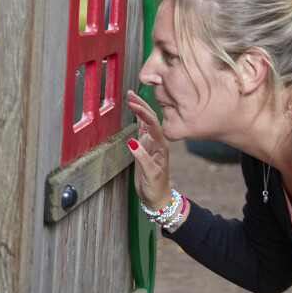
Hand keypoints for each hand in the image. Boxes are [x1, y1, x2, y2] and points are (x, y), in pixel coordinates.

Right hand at [126, 90, 170, 208]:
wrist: (158, 198)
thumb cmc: (157, 188)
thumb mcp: (151, 174)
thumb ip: (142, 158)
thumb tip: (132, 141)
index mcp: (161, 146)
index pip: (152, 124)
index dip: (142, 112)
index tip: (132, 103)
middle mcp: (157, 142)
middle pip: (150, 118)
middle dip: (141, 105)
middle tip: (130, 94)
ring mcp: (151, 144)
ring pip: (145, 122)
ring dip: (139, 109)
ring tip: (131, 97)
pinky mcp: (144, 147)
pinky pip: (141, 129)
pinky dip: (137, 119)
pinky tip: (134, 111)